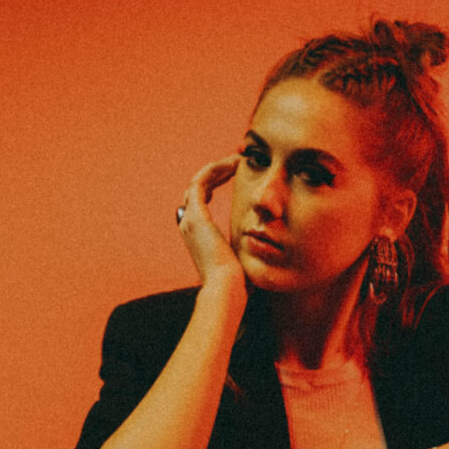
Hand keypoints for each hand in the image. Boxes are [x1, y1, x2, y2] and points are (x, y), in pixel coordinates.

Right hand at [177, 155, 243, 290]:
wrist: (227, 289)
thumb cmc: (237, 282)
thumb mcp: (240, 258)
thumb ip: (243, 246)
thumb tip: (259, 247)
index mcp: (196, 234)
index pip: (200, 200)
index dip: (215, 184)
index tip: (234, 175)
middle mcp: (189, 224)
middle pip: (197, 187)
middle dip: (216, 172)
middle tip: (236, 162)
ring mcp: (190, 219)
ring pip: (199, 181)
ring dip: (217, 168)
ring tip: (237, 159)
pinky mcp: (197, 215)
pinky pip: (202, 181)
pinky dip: (216, 170)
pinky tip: (235, 164)